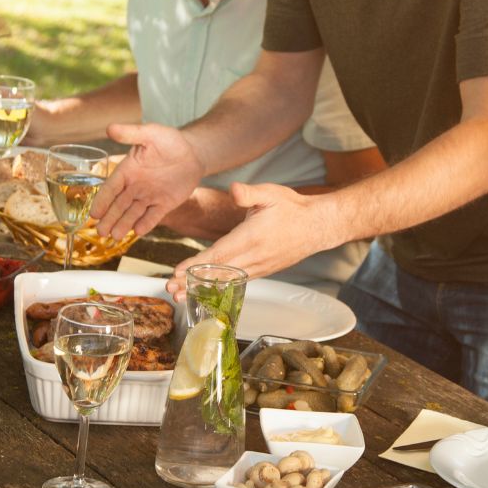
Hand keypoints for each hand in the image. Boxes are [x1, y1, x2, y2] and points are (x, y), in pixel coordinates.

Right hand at [92, 123, 203, 240]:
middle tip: (101, 232)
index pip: (111, 188)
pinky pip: (153, 216)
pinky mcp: (164, 204)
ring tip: (115, 237)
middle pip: (119, 205)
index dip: (102, 201)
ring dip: (124, 224)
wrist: (193, 152)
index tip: (94, 213)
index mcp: (127, 171)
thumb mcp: (150, 133)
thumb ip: (131, 133)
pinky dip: (146, 224)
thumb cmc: (169, 140)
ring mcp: (149, 197)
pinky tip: (138, 232)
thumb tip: (110, 128)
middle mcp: (135, 187)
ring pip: (133, 214)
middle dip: (109, 219)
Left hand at [169, 182, 335, 292]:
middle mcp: (254, 256)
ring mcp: (260, 266)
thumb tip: (234, 190)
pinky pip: (237, 281)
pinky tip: (207, 291)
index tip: (177, 272)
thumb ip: (250, 193)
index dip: (195, 265)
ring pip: (226, 281)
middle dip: (192, 282)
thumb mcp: (271, 193)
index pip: (218, 254)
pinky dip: (220, 288)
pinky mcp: (264, 270)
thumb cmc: (293, 208)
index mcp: (252, 237)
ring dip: (203, 289)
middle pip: (218, 273)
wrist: (317, 226)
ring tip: (182, 296)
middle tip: (170, 291)